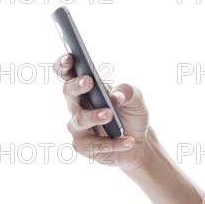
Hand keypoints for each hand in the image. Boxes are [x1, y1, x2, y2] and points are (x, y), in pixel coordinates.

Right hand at [53, 53, 149, 169]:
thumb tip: (115, 97)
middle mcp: (77, 106)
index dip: (64, 65)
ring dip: (94, 116)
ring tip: (110, 114)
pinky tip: (128, 141)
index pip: (67, 73)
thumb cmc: (132, 114)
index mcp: (86, 88)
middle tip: (89, 81)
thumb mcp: (136, 99)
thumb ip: (128, 91)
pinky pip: (94, 145)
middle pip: (68, 92)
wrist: (140, 141)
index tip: (70, 57)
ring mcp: (78, 127)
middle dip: (77, 86)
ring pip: (79, 120)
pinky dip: (113, 143)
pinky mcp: (84, 146)